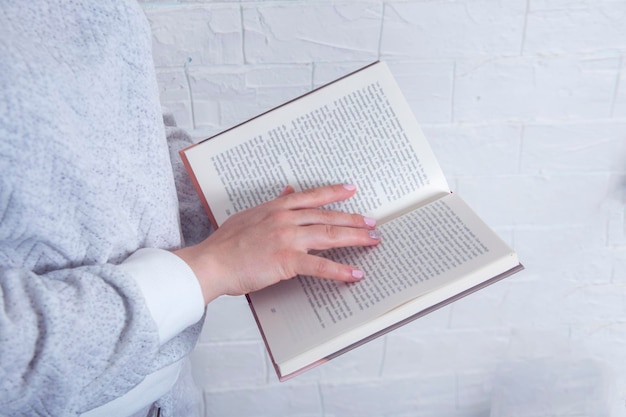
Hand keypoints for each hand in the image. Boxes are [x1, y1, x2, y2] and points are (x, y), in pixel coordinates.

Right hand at [174, 184, 380, 303]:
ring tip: (373, 241)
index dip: (333, 192)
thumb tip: (287, 192)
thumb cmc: (226, 243)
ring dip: (355, 238)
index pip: (310, 196)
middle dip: (353, 219)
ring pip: (329, 235)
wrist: (212, 262)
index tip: (351, 188)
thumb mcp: (249, 215)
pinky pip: (320, 266)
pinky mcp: (286, 260)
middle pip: (327, 216)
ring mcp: (287, 238)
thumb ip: (271, 204)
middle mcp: (285, 219)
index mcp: (276, 208)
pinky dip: (340, 271)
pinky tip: (355, 274)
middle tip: (373, 222)